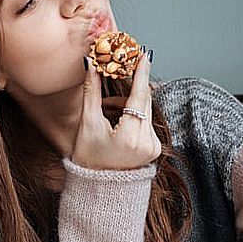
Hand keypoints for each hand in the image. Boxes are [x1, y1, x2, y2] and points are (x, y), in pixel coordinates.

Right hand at [71, 50, 160, 170]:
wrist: (98, 188)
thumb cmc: (88, 158)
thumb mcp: (87, 123)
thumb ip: (92, 92)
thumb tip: (92, 64)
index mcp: (130, 137)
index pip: (139, 97)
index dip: (141, 73)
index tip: (143, 54)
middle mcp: (147, 142)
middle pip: (144, 101)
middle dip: (130, 86)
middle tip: (120, 67)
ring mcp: (153, 147)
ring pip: (145, 110)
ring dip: (128, 102)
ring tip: (106, 107)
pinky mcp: (155, 148)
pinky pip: (145, 121)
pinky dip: (132, 114)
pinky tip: (115, 118)